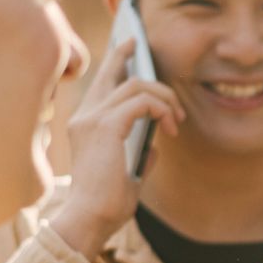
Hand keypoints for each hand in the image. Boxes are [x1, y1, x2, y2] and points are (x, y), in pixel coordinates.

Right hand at [49, 36, 185, 256]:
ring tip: (177, 119)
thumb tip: (156, 142)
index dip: (115, 62)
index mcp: (85, 124)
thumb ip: (138, 150)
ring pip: (135, 85)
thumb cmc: (107, 201)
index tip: (129, 46)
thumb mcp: (127, 169)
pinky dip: (161, 108)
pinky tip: (170, 126)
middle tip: (141, 44)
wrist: (91, 217)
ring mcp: (92, 118)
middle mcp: (84, 115)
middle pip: (110, 73)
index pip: (100, 84)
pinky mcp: (106, 126)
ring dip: (164, 98)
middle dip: (127, 55)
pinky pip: (141, 101)